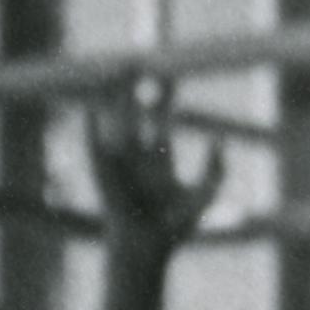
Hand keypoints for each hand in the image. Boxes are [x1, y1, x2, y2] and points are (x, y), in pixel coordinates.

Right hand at [85, 81, 225, 257]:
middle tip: (139, 64)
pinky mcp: (102, 171)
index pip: (160, 122)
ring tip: (116, 74)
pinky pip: (94, 143)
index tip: (169, 78)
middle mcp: (137, 157)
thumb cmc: (174, 226)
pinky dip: (91, 125)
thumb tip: (218, 142)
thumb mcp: (204, 195)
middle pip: (136, 116)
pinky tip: (91, 105)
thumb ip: (215, 170)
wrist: (145, 244)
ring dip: (116, 99)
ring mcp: (118, 162)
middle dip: (137, 92)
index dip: (164, 101)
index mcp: (158, 160)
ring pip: (116, 123)